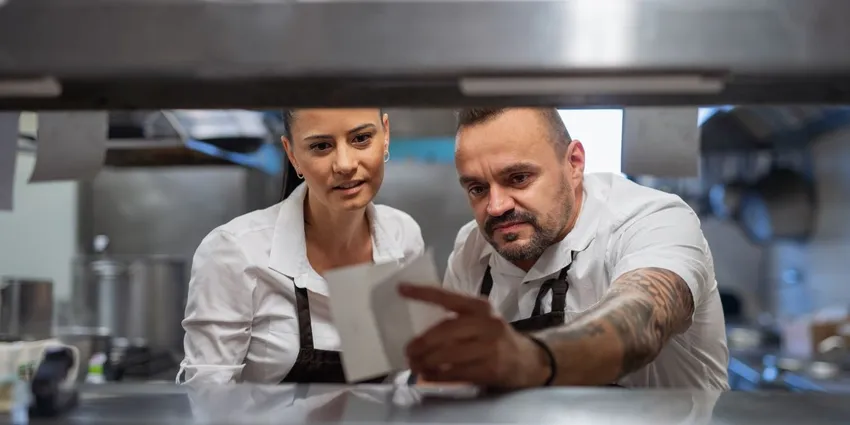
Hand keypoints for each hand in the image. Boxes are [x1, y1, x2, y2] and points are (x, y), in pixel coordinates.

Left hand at [399, 284, 550, 388]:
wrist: (529, 360)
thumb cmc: (496, 338)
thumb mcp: (481, 321)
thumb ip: (457, 320)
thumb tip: (418, 329)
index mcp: (480, 307)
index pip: (447, 297)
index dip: (423, 293)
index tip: (401, 289)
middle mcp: (486, 323)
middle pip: (445, 330)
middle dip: (422, 342)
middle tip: (408, 350)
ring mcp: (490, 347)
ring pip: (448, 354)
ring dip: (426, 361)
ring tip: (415, 364)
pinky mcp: (490, 369)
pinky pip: (455, 373)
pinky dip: (437, 376)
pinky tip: (429, 375)